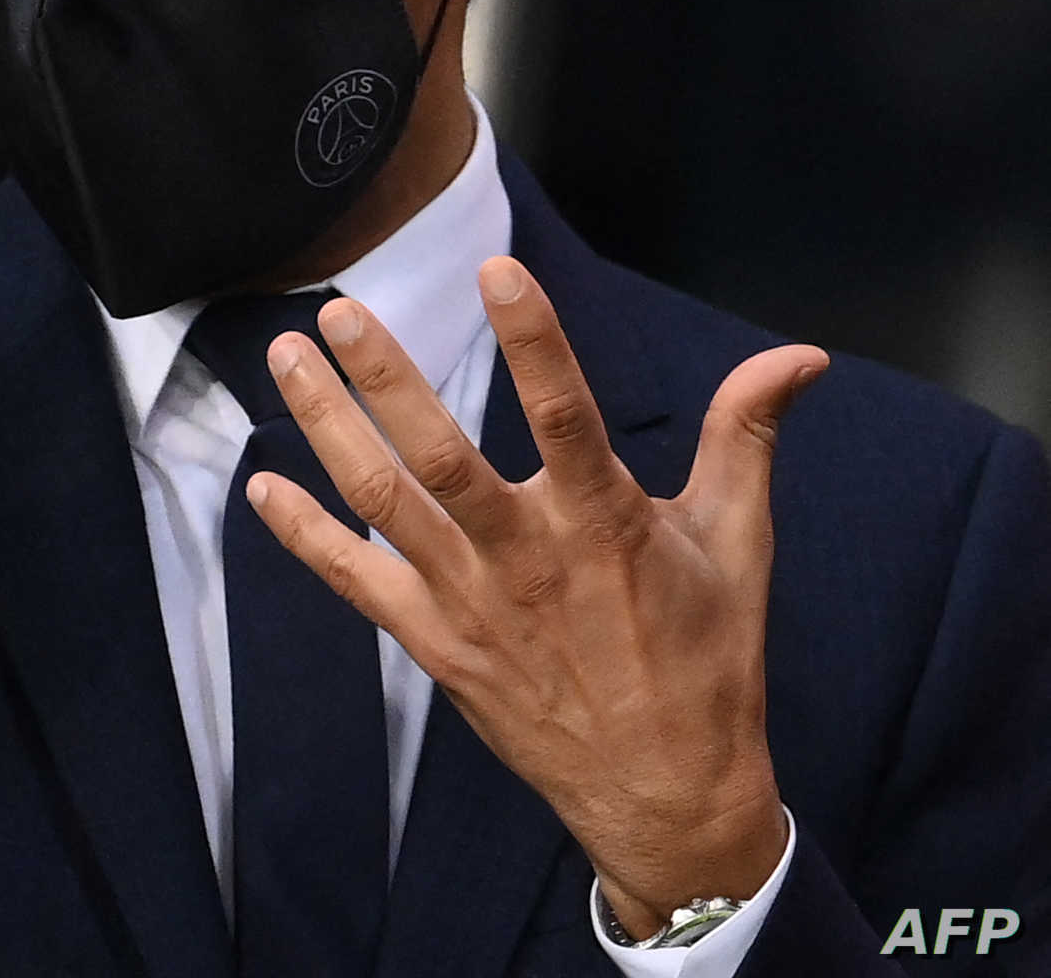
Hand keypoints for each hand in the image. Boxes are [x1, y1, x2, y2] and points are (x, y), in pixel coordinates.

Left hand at [250, 257, 826, 936]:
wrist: (666, 792)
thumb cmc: (705, 656)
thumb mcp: (736, 542)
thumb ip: (746, 436)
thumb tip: (798, 354)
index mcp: (605, 524)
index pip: (565, 413)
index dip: (534, 339)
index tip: (497, 269)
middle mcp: (526, 558)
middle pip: (440, 456)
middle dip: (385, 380)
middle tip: (341, 310)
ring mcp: (469, 602)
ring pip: (381, 503)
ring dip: (327, 427)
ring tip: (285, 358)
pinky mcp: (433, 643)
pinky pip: (353, 580)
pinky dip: (302, 534)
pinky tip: (261, 487)